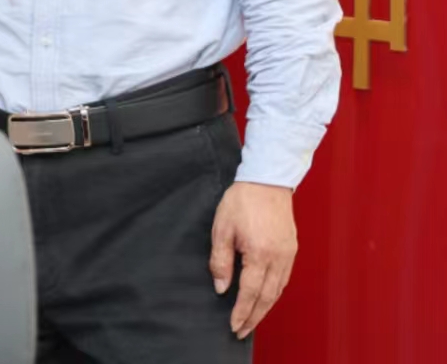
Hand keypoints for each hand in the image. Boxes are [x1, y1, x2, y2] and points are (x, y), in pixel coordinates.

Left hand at [210, 182, 297, 339]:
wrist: (267, 181)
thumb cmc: (241, 201)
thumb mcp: (222, 227)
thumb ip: (220, 259)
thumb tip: (221, 287)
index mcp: (259, 254)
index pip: (249, 292)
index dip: (241, 311)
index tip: (234, 326)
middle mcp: (278, 259)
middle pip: (266, 297)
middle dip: (253, 317)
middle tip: (242, 331)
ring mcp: (287, 255)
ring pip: (277, 291)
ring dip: (264, 308)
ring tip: (252, 320)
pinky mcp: (291, 250)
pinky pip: (283, 279)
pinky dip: (274, 294)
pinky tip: (266, 298)